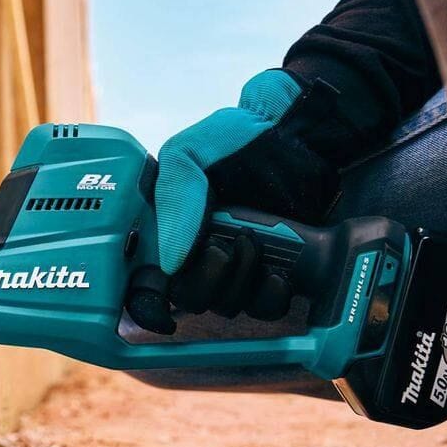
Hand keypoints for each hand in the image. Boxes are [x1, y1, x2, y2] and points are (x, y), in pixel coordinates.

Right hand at [154, 69, 338, 319]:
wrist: (301, 137)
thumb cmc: (240, 141)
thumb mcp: (189, 153)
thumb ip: (172, 198)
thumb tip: (169, 264)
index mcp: (168, 232)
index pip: (145, 285)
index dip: (147, 303)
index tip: (159, 308)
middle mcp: (197, 255)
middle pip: (189, 299)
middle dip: (207, 281)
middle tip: (224, 246)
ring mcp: (236, 267)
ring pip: (226, 306)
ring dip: (241, 283)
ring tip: (254, 243)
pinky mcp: (272, 273)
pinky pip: (266, 308)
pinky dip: (271, 298)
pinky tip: (278, 273)